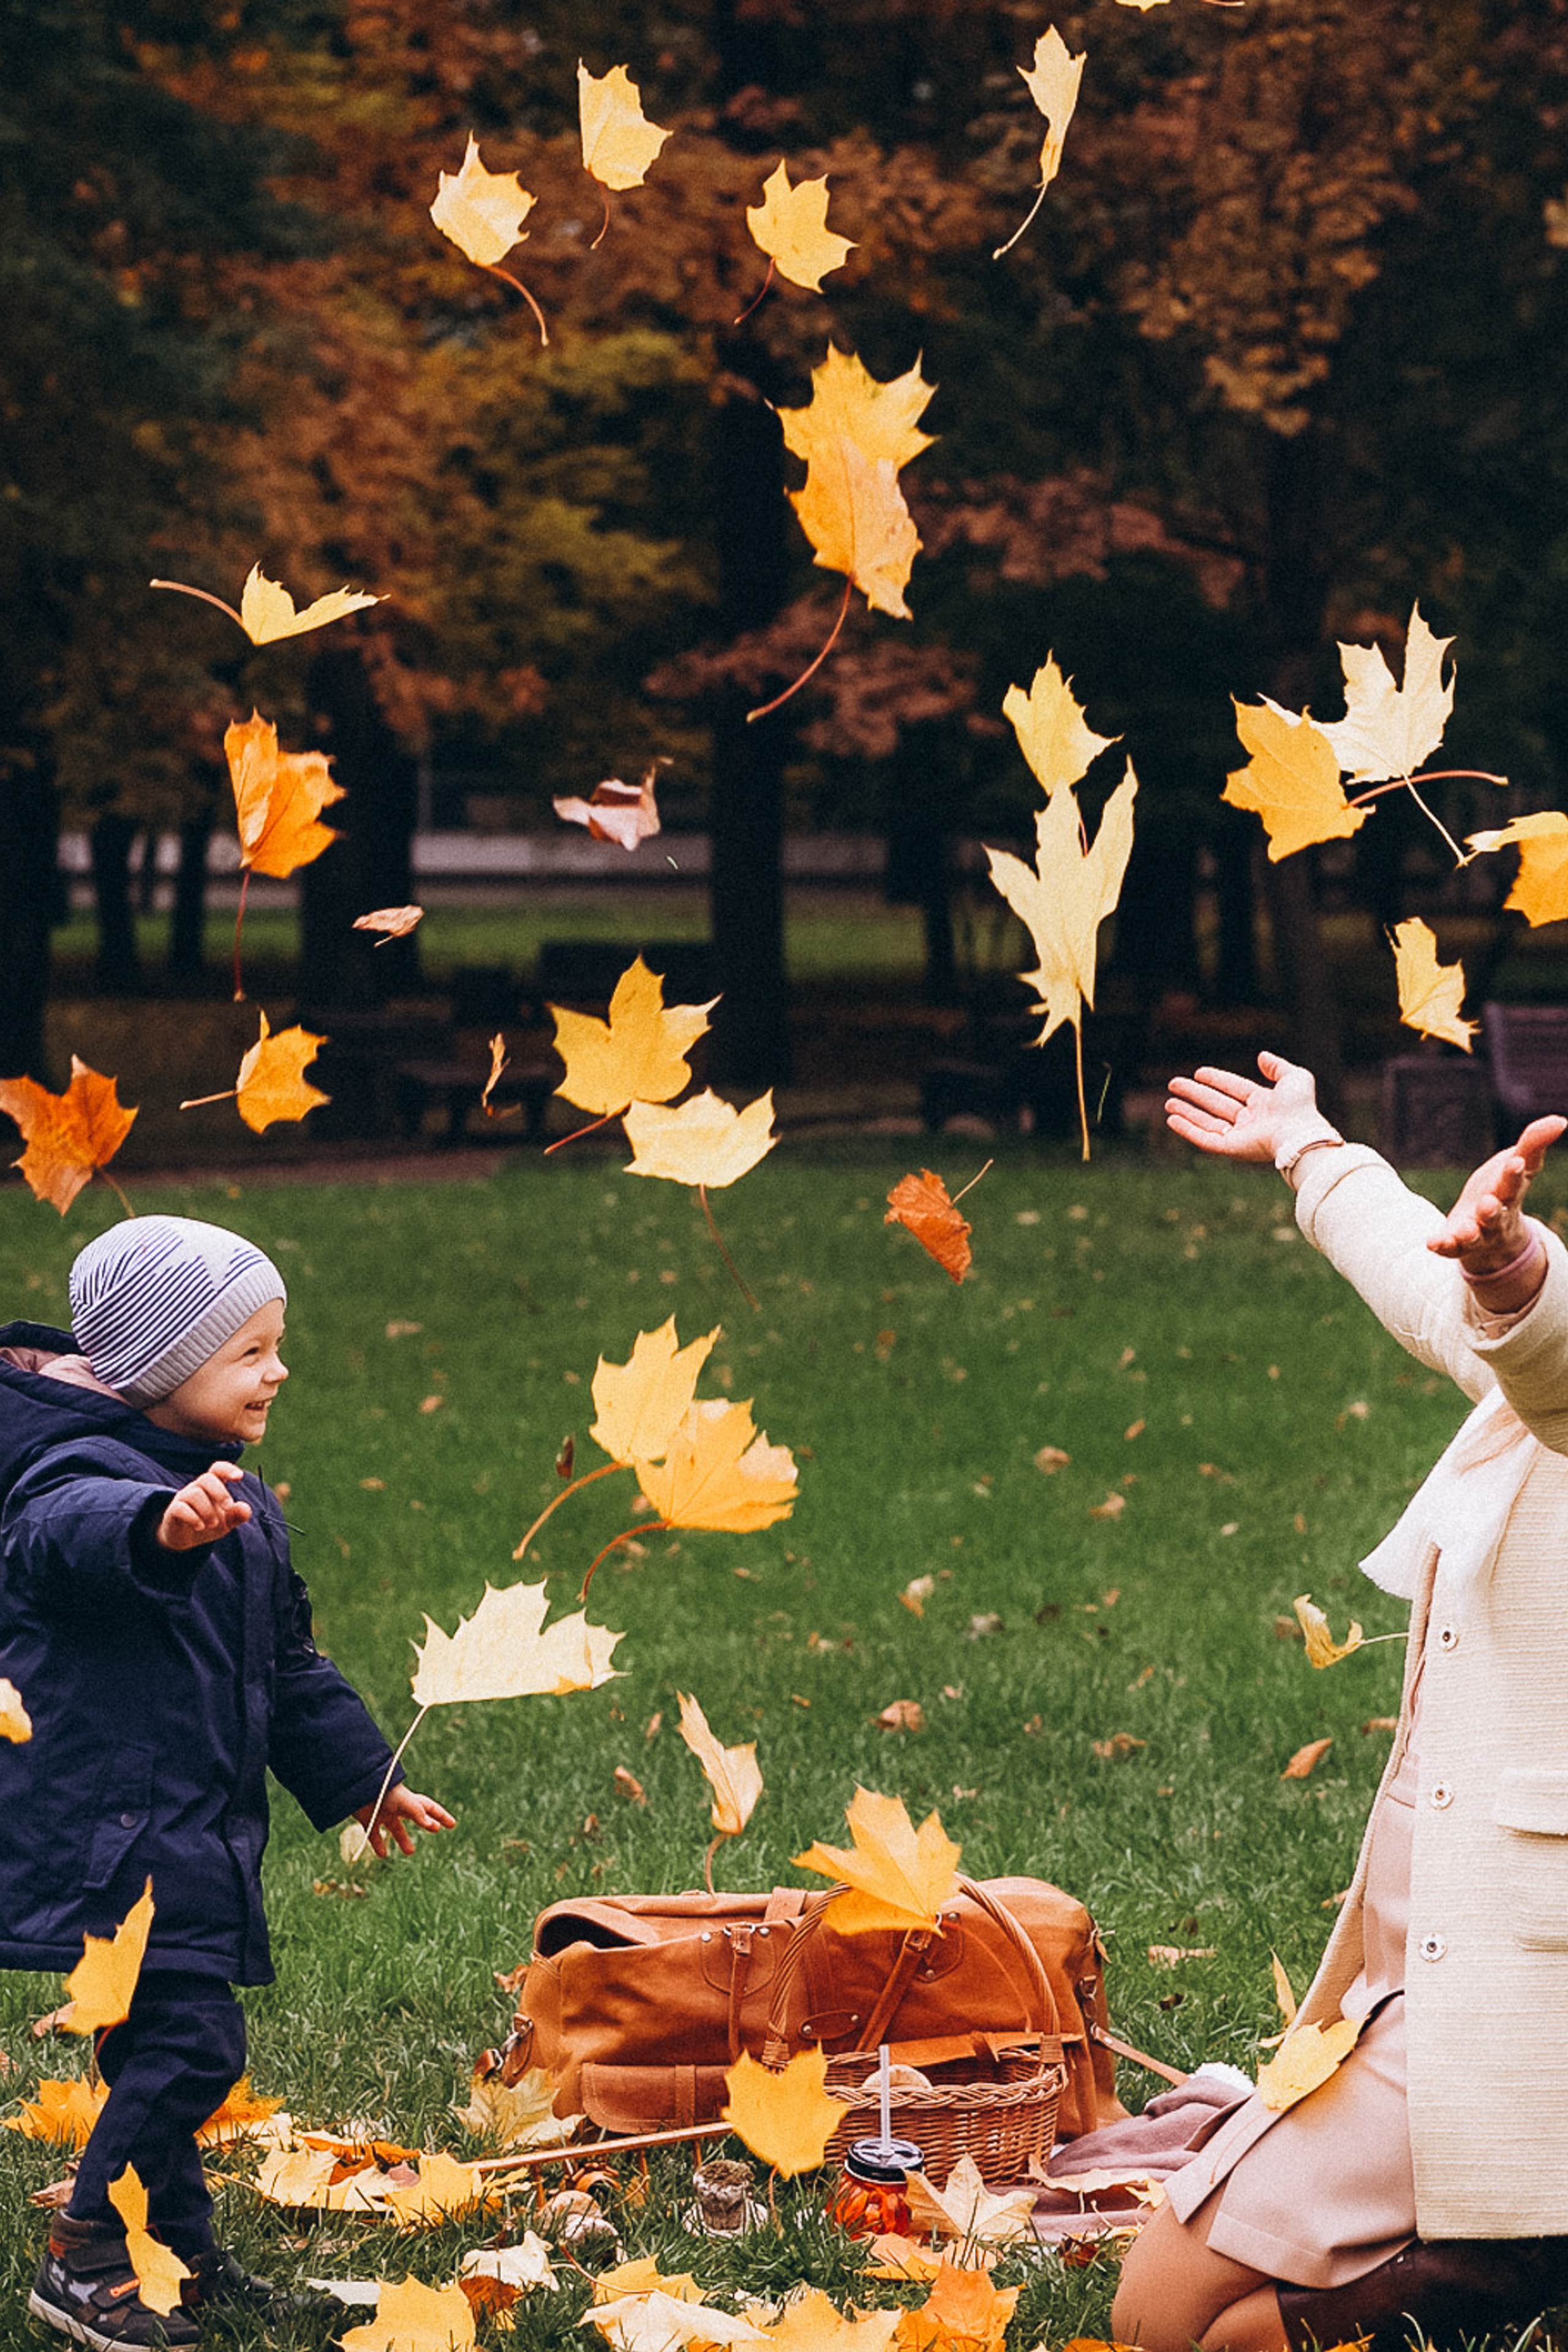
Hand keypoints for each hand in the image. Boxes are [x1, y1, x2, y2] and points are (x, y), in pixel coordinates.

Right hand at [156, 1461, 250, 1550]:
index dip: (228, 1469)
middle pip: (206, 1479)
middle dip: (220, 1493)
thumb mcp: (227, 1522)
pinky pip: (180, 1508)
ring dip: (207, 1511)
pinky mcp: (173, 1511)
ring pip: (195, 1494)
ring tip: (212, 1524)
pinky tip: (200, 1526)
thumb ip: (238, 1515)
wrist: (186, 1539)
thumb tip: (246, 1509)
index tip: (240, 1477)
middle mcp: (197, 1488)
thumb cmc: (208, 1524)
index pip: (218, 1469)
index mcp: (212, 1486)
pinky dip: (193, 1518)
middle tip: (228, 1507)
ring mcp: (184, 1498)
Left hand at [352, 1785, 455, 1858]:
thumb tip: (435, 1827)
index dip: (441, 1816)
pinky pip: (375, 1835)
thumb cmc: (383, 1790)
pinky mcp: (369, 1820)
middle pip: (416, 1817)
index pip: (430, 1809)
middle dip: (428, 1823)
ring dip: (404, 1839)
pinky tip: (383, 1855)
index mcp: (409, 1800)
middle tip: (438, 1830)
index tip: (452, 1824)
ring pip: (396, 1828)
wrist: (357, 1787)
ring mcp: (384, 1812)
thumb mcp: (404, 1802)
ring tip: (410, 1852)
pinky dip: (379, 1845)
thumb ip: (418, 1814)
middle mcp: (398, 1806)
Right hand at [1165, 1052, 1329, 1165]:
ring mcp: (1239, 1136)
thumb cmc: (1300, 1107)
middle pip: (1215, 1105)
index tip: (1198, 1072)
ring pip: (1207, 1123)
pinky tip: (1172, 1120)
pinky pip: (1204, 1139)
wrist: (1298, 1133)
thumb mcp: (1295, 1077)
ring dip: (1186, 1113)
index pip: (1234, 1088)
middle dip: (1194, 1095)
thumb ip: (1277, 1066)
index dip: (1216, 1079)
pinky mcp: (1231, 1149)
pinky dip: (1187, 1130)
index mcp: (1263, 1104)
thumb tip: (1261, 1056)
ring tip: (1168, 1104)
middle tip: (1173, 1084)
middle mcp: (1250, 1121)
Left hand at [1428, 1116, 1565, 1274]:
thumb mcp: (1518, 1165)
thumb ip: (1533, 1144)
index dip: (1514, 1174)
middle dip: (1491, 1210)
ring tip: (1464, 1230)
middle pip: (1495, 1215)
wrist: (1488, 1225)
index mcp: (1509, 1194)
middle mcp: (1495, 1217)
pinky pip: (1449, 1247)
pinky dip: (1443, 1245)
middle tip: (1488, 1203)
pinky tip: (1432, 1242)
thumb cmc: (1503, 1188)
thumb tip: (1560, 1120)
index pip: (1514, 1183)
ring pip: (1474, 1235)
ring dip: (1469, 1233)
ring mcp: (1476, 1233)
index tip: (1516, 1163)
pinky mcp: (1455, 1243)